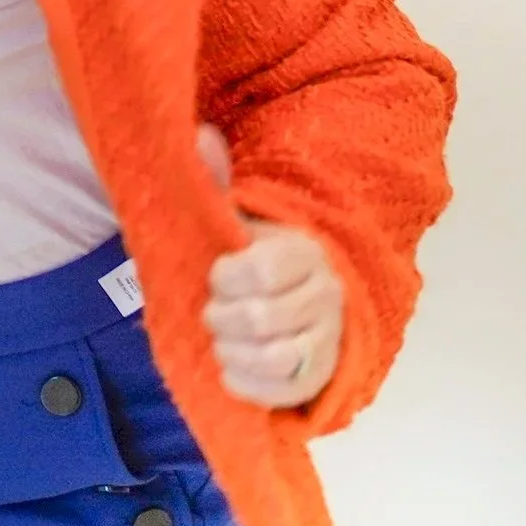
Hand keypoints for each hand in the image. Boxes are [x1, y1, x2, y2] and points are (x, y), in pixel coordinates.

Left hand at [196, 123, 343, 409]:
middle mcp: (326, 295)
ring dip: (231, 349)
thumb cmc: (253, 252)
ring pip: (273, 357)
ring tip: (221, 336)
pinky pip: (281, 391)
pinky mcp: (319, 377)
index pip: (261, 270)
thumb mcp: (235, 214)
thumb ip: (217, 180)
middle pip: (260, 319)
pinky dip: (245, 382)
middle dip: (220, 316)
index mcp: (304, 250)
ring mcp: (327, 340)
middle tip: (211, 309)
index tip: (216, 274)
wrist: (293, 296)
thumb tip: (198, 134)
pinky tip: (231, 364)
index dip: (226, 277)